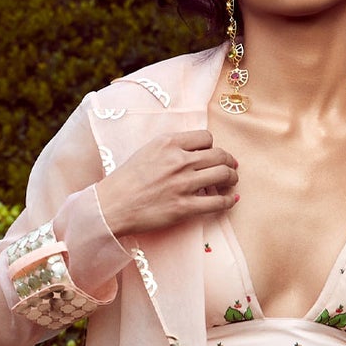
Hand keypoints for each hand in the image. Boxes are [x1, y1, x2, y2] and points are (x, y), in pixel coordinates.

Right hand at [93, 131, 238, 238]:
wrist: (113, 205)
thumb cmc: (127, 180)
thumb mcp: (147, 151)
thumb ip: (171, 148)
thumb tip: (194, 151)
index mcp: (169, 143)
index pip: (206, 138)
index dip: (212, 146)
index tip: (211, 155)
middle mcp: (179, 160)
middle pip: (219, 155)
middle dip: (229, 161)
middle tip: (231, 167)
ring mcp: (183, 184)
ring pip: (223, 175)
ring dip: (232, 178)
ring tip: (231, 182)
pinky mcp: (184, 207)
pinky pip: (217, 202)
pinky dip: (228, 201)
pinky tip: (230, 200)